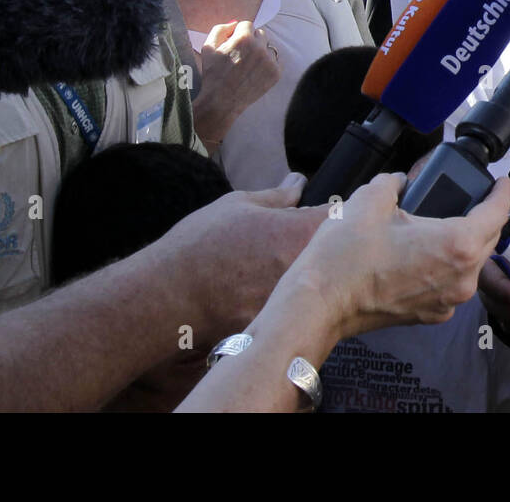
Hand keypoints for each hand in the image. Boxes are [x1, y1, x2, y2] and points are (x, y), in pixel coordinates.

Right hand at [159, 172, 325, 340]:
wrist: (168, 297)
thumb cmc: (200, 244)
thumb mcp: (237, 206)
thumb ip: (277, 196)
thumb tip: (298, 183)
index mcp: (300, 232)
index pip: (341, 218)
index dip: (337, 214)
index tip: (322, 215)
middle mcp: (306, 268)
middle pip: (334, 256)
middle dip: (322, 247)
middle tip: (291, 245)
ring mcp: (295, 301)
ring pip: (315, 285)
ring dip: (305, 276)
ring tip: (270, 272)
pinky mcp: (280, 326)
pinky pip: (292, 310)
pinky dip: (284, 303)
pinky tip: (258, 298)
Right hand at [193, 19, 281, 144]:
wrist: (222, 101)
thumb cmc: (213, 74)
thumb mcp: (208, 47)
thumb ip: (220, 29)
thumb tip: (235, 24)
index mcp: (244, 38)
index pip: (247, 25)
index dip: (239, 34)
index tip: (234, 45)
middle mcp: (260, 47)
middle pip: (260, 34)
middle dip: (251, 41)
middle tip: (241, 55)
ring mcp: (270, 61)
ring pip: (268, 47)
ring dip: (260, 52)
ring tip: (247, 66)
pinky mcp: (276, 73)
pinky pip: (275, 61)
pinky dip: (266, 65)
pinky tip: (254, 73)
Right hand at [280, 172, 509, 341]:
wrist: (320, 302)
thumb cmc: (345, 256)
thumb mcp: (371, 198)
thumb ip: (394, 182)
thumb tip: (400, 182)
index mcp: (457, 244)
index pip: (496, 213)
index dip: (501, 192)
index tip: (501, 181)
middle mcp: (461, 278)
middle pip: (489, 240)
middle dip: (486, 217)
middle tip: (475, 197)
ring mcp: (447, 301)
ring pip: (471, 265)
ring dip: (466, 243)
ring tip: (446, 223)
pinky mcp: (429, 315)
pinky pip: (451, 285)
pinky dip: (447, 267)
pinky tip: (425, 253)